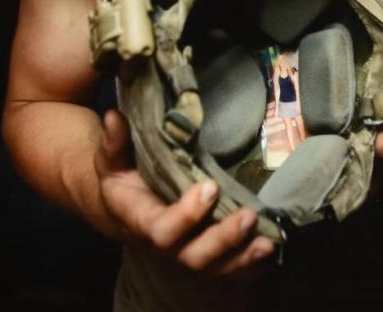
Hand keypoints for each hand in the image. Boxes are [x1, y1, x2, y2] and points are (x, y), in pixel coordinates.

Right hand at [95, 110, 274, 273]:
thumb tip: (115, 116)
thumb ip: (115, 142)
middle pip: (195, 255)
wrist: (126, 207)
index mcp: (143, 221)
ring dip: (243, 254)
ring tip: (268, 239)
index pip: (163, 230)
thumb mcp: (112, 159)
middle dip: (224, 238)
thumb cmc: (123, 178)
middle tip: (249, 214)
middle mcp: (168, 244)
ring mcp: (189, 250)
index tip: (210, 187)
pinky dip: (251, 261)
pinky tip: (270, 247)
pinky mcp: (207, 252)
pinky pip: (230, 265)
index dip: (187, 215)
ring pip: (216, 265)